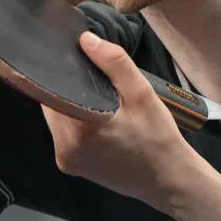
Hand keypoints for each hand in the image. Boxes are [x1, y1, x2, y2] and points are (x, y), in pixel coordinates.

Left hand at [41, 32, 197, 209]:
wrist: (169, 181)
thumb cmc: (158, 137)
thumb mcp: (142, 94)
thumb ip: (114, 63)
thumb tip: (85, 39)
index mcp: (77, 130)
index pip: (51, 89)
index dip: (60, 71)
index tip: (72, 57)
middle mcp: (64, 148)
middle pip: (51, 103)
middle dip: (68, 87)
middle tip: (92, 76)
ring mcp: (65, 160)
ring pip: (57, 118)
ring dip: (71, 104)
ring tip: (96, 94)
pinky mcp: (71, 167)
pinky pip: (64, 134)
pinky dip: (75, 121)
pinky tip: (96, 116)